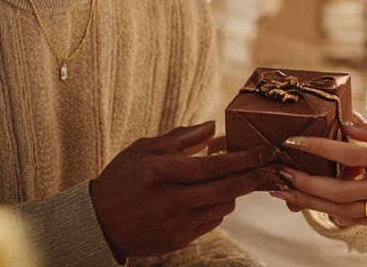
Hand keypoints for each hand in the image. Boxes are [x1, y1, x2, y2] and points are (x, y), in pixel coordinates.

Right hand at [90, 121, 276, 258]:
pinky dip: (216, 207)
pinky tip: (204, 197)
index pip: (213, 166)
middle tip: (267, 166)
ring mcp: (175, 224)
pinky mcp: (178, 240)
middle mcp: (171, 200)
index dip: (244, 158)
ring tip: (222, 179)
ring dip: (230, 191)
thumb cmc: (122, 179)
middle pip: (226, 189)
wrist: (99, 222)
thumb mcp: (144, 149)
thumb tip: (212, 127)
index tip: (265, 151)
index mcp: (161, 173)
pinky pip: (212, 222)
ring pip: (223, 206)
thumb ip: (180, 138)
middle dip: (251, 177)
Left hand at [270, 120, 366, 230]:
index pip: (351, 154)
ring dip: (312, 202)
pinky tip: (314, 203)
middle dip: (307, 184)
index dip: (320, 147)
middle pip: (341, 190)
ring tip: (287, 193)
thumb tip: (347, 123)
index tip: (295, 140)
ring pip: (344, 211)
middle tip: (281, 175)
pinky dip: (333, 212)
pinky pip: (358, 221)